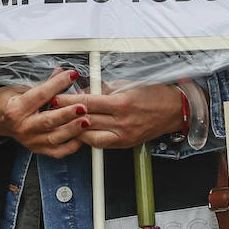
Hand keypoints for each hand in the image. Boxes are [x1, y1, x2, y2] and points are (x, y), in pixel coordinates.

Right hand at [0, 70, 89, 157]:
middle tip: (83, 106)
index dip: (57, 84)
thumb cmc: (6, 101)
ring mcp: (30, 140)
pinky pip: (55, 152)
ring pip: (54, 138)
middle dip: (67, 114)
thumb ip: (43, 83)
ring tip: (86, 121)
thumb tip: (60, 72)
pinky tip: (81, 137)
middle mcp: (23, 127)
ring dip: (72, 130)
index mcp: (16, 108)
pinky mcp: (36, 149)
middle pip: (48, 121)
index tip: (71, 75)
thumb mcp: (20, 87)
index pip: (40, 95)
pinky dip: (70, 146)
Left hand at [52, 83, 183, 149]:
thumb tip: (85, 90)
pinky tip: (82, 132)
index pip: (87, 103)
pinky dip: (90, 138)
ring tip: (64, 123)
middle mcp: (121, 122)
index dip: (68, 101)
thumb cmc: (155, 94)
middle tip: (53, 110)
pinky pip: (101, 143)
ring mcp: (123, 136)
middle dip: (66, 115)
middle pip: (85, 120)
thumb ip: (105, 88)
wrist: (175, 110)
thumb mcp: (129, 84)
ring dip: (75, 129)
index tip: (55, 98)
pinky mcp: (125, 144)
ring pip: (90, 136)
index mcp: (121, 103)